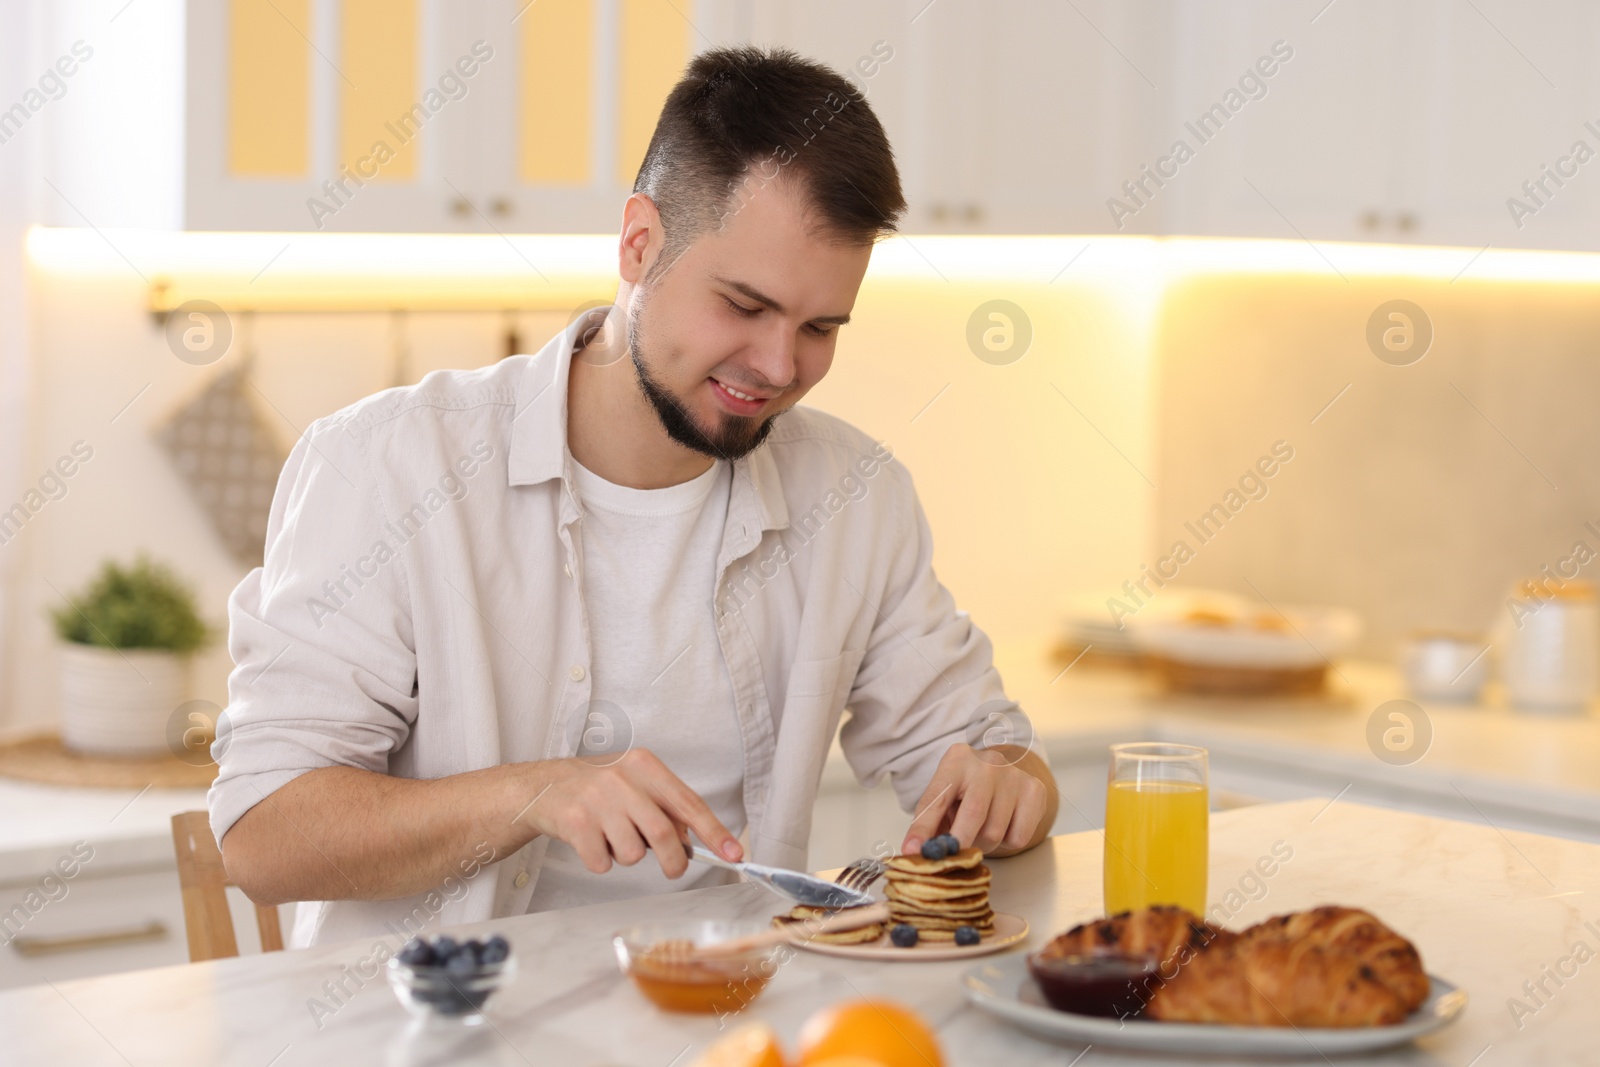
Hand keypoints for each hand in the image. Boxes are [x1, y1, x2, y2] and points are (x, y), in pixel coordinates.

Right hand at [513, 749, 742, 878]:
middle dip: (674, 861)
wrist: (543, 786)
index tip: (734, 853)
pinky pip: (603, 863)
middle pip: (664, 834)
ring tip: (613, 838)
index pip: (688, 802)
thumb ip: (664, 807)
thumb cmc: (597, 788)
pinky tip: (591, 843)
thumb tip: (692, 840)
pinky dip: (601, 862)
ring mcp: (597, 800)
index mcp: (645, 765)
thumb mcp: (634, 783)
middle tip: (673, 869)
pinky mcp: (575, 823)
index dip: (714, 831)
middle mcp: (622, 778)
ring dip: (628, 856)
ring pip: (633, 854)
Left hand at [901, 743, 1053, 856]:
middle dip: (959, 843)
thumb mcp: (945, 800)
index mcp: (957, 760)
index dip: (923, 828)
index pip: (936, 798)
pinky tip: (1004, 825)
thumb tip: (915, 852)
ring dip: (983, 844)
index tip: (913, 850)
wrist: (1004, 776)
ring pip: (995, 831)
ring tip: (980, 831)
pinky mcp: (1035, 791)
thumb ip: (930, 823)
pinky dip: (1007, 842)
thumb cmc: (967, 792)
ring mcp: (1014, 775)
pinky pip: (1019, 837)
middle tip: (952, 858)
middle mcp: (988, 763)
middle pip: (973, 814)